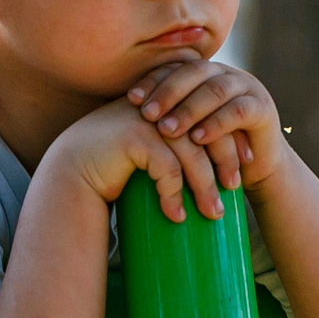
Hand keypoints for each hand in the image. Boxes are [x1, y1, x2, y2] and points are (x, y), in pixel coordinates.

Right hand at [47, 99, 237, 223]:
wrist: (71, 172)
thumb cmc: (115, 167)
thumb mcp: (153, 151)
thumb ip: (178, 147)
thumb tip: (217, 168)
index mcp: (168, 101)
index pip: (210, 116)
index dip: (231, 140)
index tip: (246, 164)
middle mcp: (160, 104)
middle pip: (207, 131)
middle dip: (225, 162)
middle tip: (235, 188)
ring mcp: (146, 118)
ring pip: (191, 154)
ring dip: (204, 188)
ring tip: (213, 213)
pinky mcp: (135, 137)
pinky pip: (167, 169)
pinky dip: (173, 196)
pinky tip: (176, 217)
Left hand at [123, 58, 290, 191]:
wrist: (254, 170)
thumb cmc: (212, 151)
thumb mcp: (186, 130)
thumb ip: (164, 116)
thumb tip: (118, 113)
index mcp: (205, 74)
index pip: (176, 69)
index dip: (153, 81)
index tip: (130, 99)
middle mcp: (226, 74)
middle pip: (194, 73)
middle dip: (168, 93)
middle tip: (146, 114)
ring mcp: (248, 88)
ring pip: (215, 91)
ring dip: (189, 110)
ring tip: (167, 130)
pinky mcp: (263, 109)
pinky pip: (238, 111)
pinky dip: (216, 124)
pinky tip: (197, 138)